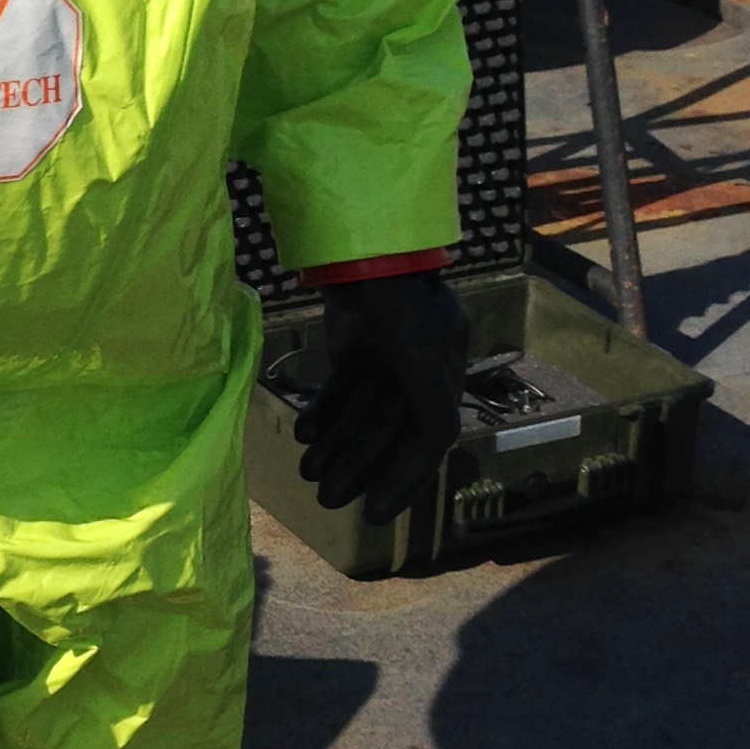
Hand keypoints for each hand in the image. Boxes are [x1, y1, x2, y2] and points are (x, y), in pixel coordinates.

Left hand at [292, 276, 468, 526]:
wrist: (356, 237)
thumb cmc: (392, 290)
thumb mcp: (418, 350)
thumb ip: (431, 402)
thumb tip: (438, 446)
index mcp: (443, 363)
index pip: (430, 435)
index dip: (405, 476)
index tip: (376, 512)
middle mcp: (417, 361)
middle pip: (389, 427)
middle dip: (359, 463)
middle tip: (327, 498)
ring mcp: (383, 351)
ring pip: (362, 411)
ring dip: (338, 444)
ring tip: (308, 473)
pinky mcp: (353, 341)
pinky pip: (341, 387)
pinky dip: (326, 411)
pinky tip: (306, 434)